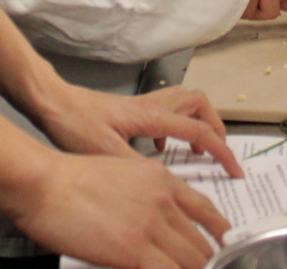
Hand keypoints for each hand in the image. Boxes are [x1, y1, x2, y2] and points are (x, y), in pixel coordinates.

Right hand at [8, 153, 227, 268]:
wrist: (45, 183)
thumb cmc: (69, 179)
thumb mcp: (120, 173)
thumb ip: (144, 195)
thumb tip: (153, 220)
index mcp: (161, 180)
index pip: (206, 211)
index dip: (219, 234)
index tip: (223, 245)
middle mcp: (163, 201)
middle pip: (202, 242)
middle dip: (208, 262)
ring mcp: (151, 227)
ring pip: (193, 261)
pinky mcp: (135, 252)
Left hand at [32, 83, 243, 178]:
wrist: (52, 103)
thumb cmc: (73, 123)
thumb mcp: (107, 152)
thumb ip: (139, 167)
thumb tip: (167, 184)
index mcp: (151, 117)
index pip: (199, 131)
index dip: (222, 151)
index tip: (234, 169)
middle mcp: (151, 106)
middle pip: (199, 104)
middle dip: (216, 127)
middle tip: (219, 152)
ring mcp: (141, 105)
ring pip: (184, 102)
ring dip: (197, 122)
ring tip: (196, 149)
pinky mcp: (131, 110)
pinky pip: (165, 111)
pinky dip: (174, 127)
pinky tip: (161, 148)